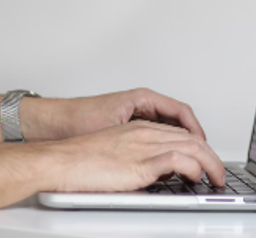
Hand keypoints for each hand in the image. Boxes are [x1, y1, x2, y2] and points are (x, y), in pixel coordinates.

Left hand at [21, 88, 205, 141]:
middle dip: (192, 136)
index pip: (181, 111)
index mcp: (142, 98)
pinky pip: (157, 132)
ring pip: (169, 126)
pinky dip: (166, 143)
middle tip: (201, 153)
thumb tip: (165, 149)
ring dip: (180, 140)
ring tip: (188, 156)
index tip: (202, 143)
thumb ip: (140, 137)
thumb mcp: (114, 128)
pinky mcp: (130, 124)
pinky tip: (167, 157)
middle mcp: (142, 103)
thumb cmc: (77, 119)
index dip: (195, 128)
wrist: (52, 122)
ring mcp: (137, 113)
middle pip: (178, 118)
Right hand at [46, 119, 225, 191]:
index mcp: (139, 129)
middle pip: (192, 139)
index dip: (199, 147)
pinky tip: (197, 177)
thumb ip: (139, 158)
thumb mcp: (116, 154)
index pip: (181, 133)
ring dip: (211, 164)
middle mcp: (146, 133)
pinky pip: (178, 161)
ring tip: (217, 178)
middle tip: (219, 173)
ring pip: (192, 147)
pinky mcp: (140, 163)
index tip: (207, 161)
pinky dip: (194, 168)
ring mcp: (144, 146)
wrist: (59, 160)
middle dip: (212, 156)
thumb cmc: (79, 159)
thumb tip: (158, 174)